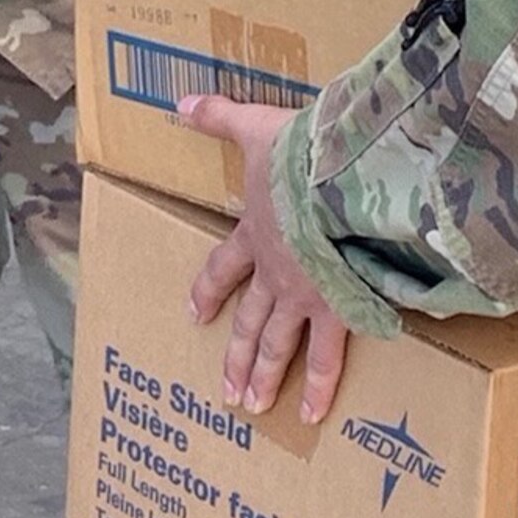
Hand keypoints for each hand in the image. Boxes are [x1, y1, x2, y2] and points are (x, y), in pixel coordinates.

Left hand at [179, 96, 349, 423]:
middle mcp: (275, 273)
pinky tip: (310, 415)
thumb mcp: (253, 128)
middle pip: (251, 321)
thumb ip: (218, 117)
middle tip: (225, 389)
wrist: (338, 183)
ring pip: (280, 346)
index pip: (224, 268)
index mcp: (256, 234)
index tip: (194, 314)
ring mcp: (305, 296)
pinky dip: (320, 388)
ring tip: (251, 407)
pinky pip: (329, 357)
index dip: (209, 290)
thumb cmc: (298, 156)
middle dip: (237, 354)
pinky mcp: (338, 308)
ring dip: (264, 377)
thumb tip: (179, 103)